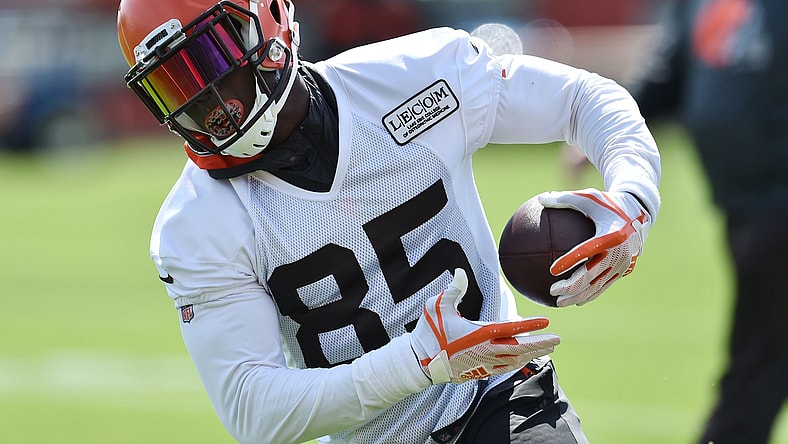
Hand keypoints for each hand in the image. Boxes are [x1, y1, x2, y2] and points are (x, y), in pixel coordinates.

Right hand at [410, 268, 559, 383]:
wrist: (419, 364)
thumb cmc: (429, 333)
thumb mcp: (437, 307)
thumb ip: (452, 290)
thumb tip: (459, 271)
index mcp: (477, 335)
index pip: (510, 330)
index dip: (530, 326)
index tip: (546, 322)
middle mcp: (484, 351)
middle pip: (519, 349)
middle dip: (540, 344)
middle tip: (558, 340)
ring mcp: (483, 364)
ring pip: (515, 360)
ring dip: (532, 354)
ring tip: (548, 348)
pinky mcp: (479, 373)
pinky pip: (505, 369)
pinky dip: (519, 363)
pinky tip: (525, 359)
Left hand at [538, 188, 650, 306]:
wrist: (640, 212)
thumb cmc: (608, 203)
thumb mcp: (589, 197)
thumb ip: (565, 199)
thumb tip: (541, 199)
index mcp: (612, 234)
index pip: (587, 250)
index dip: (570, 261)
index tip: (552, 270)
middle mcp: (620, 252)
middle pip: (592, 275)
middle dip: (572, 287)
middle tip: (552, 291)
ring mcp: (623, 264)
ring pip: (598, 285)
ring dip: (579, 296)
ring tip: (559, 302)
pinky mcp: (625, 270)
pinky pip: (605, 285)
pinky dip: (591, 294)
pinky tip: (576, 300)